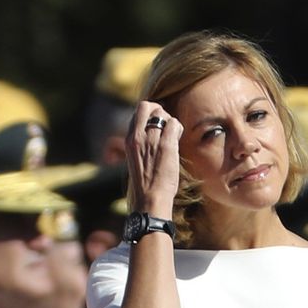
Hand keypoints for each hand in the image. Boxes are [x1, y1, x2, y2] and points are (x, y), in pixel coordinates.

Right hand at [126, 101, 182, 218]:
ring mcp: (151, 140)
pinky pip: (174, 123)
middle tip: (165, 124)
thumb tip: (150, 141)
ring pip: (162, 113)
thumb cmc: (144, 188)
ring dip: (170, 121)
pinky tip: (177, 141)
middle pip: (146, 106)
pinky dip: (178, 129)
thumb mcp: (136, 163)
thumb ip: (140, 148)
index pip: (137, 115)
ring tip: (173, 136)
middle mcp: (137, 137)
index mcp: (129, 142)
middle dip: (158, 110)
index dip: (149, 116)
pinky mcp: (166, 146)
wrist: (149, 201)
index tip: (156, 126)